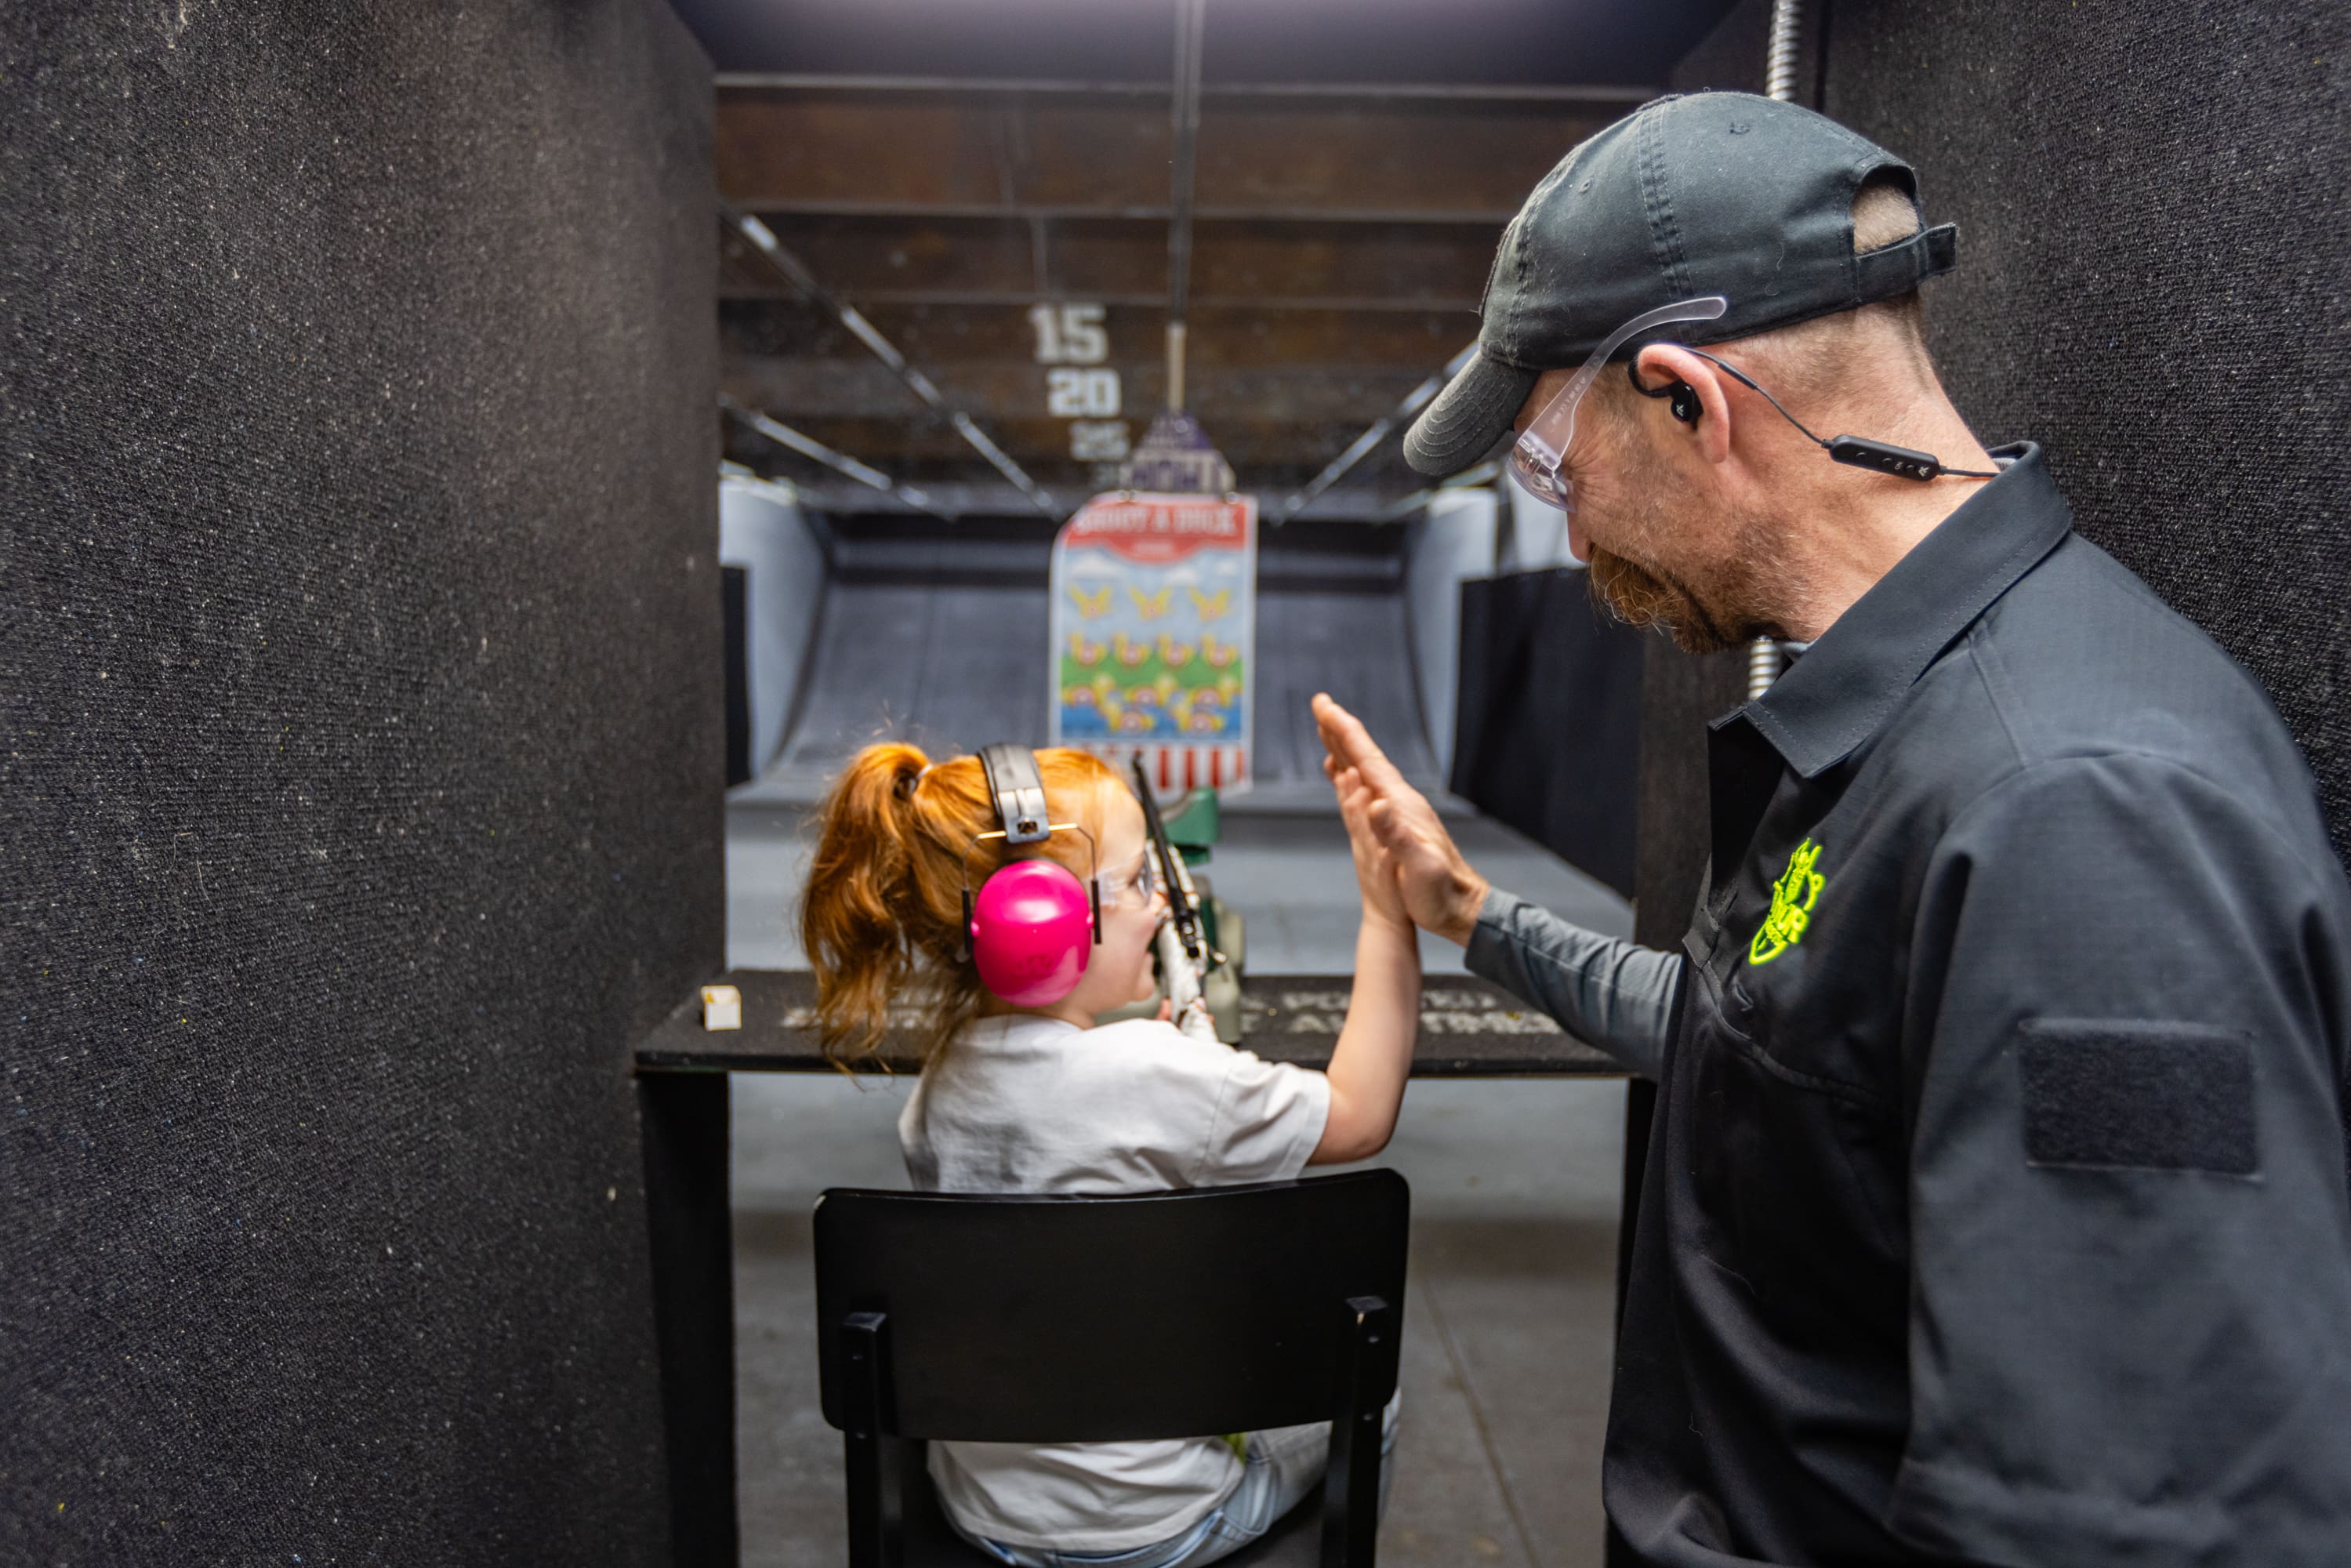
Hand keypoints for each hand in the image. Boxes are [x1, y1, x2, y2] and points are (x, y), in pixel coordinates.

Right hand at [1313, 692, 1489, 946]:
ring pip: (1362, 771)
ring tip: (1327, 729)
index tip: (1325, 707)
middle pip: (1363, 757)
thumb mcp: (1419, 865)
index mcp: (1400, 805)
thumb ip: (1396, 835)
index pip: (1367, 760)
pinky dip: (1349, 776)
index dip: (1344, 732)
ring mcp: (1395, 813)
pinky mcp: (1392, 827)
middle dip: (1340, 730)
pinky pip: (1363, 791)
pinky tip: (1343, 774)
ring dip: (1344, 748)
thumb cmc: (1440, 892)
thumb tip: (1375, 803)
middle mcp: (1397, 802)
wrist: (1460, 908)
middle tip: (1320, 703)